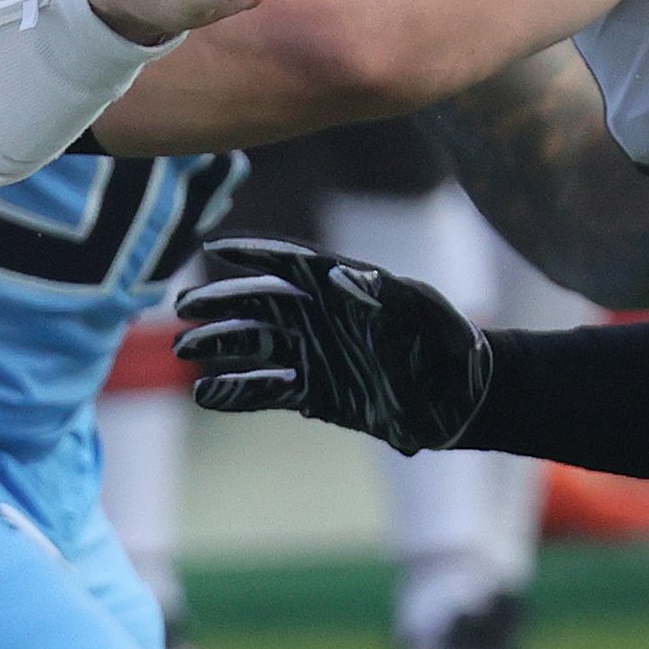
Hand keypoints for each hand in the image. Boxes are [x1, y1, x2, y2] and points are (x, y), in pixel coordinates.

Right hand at [174, 236, 491, 453]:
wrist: (464, 400)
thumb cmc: (450, 346)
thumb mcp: (425, 313)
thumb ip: (384, 292)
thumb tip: (338, 276)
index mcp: (342, 287)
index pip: (288, 262)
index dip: (252, 252)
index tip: (214, 247)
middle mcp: (320, 317)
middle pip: (258, 303)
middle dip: (219, 303)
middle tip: (183, 307)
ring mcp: (314, 354)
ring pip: (253, 345)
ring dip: (218, 345)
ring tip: (183, 349)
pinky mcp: (315, 393)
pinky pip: (266, 390)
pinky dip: (236, 392)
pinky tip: (207, 394)